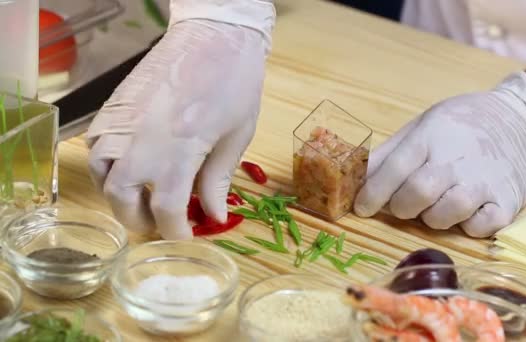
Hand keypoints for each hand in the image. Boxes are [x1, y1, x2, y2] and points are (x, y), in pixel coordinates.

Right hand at [86, 0, 275, 239]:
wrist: (215, 35)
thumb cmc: (234, 84)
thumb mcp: (237, 137)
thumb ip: (218, 180)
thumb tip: (215, 217)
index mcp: (178, 151)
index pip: (166, 210)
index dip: (175, 231)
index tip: (186, 236)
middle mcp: (141, 141)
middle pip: (123, 199)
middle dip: (140, 220)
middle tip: (162, 222)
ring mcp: (122, 122)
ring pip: (100, 175)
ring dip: (118, 196)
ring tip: (142, 198)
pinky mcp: (115, 107)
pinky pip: (95, 146)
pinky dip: (105, 165)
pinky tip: (127, 166)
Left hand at [354, 72, 525, 236]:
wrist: (522, 120)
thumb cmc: (462, 124)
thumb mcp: (423, 125)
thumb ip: (391, 152)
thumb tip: (357, 177)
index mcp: (432, 137)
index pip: (394, 169)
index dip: (373, 193)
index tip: (361, 208)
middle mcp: (457, 159)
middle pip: (417, 195)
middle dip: (401, 207)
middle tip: (403, 205)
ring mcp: (485, 182)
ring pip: (444, 216)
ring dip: (432, 218)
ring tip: (436, 205)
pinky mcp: (508, 202)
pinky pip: (478, 228)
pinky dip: (467, 226)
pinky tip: (466, 213)